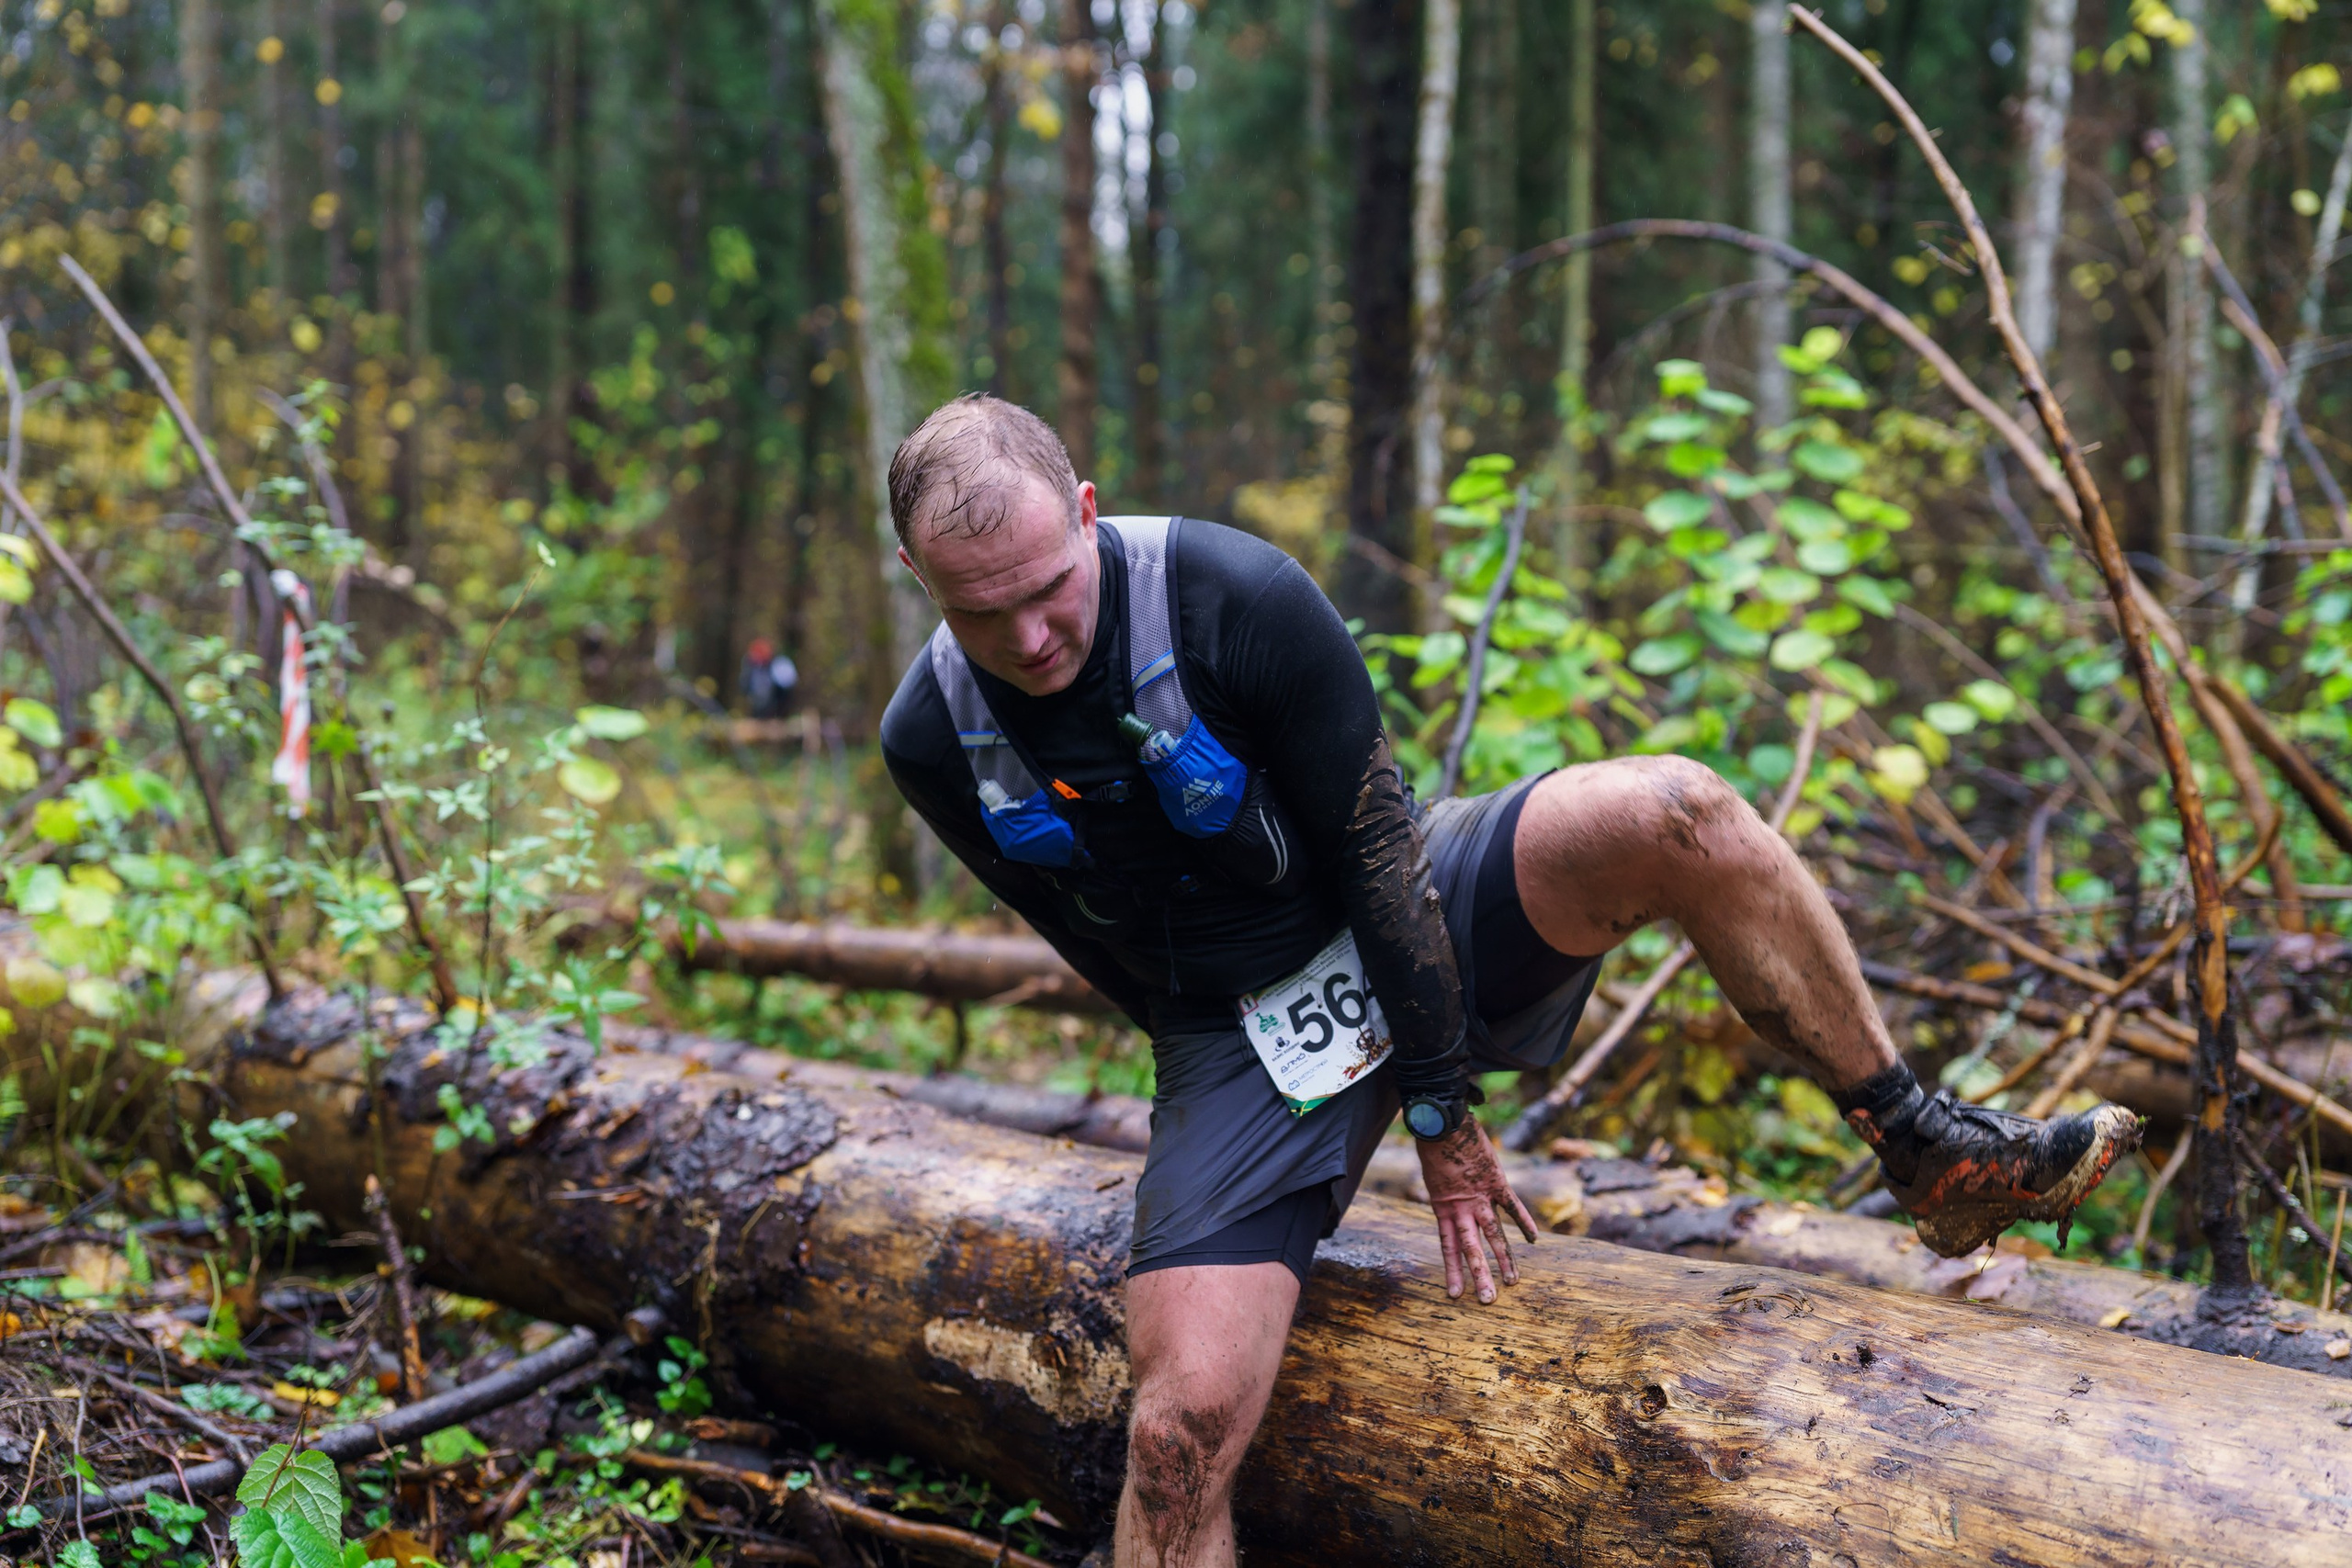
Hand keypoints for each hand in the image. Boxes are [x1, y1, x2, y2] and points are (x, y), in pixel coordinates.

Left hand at [1415, 1116, 1538, 1303]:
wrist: (1442, 1122)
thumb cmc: (1433, 1146)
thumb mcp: (1432, 1177)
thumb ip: (1445, 1195)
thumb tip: (1447, 1204)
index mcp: (1443, 1209)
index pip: (1448, 1247)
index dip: (1452, 1271)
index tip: (1455, 1294)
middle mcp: (1462, 1208)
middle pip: (1472, 1248)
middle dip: (1480, 1276)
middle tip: (1488, 1301)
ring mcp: (1481, 1196)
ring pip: (1494, 1234)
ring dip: (1505, 1258)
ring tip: (1512, 1281)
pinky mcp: (1497, 1182)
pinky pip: (1513, 1206)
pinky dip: (1524, 1222)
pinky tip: (1534, 1240)